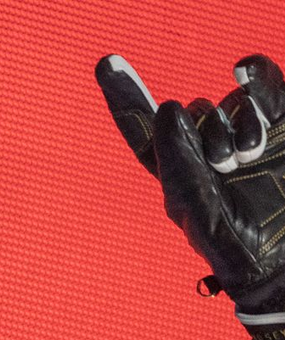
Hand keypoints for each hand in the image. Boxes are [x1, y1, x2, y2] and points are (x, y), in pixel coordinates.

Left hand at [96, 54, 284, 339]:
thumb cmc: (235, 245)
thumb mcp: (196, 207)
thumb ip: (177, 160)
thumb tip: (167, 108)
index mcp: (176, 173)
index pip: (143, 130)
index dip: (124, 97)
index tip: (105, 62)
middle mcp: (208, 149)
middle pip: (196, 111)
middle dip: (206, 130)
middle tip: (225, 166)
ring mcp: (247, 134)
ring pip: (232, 100)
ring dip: (238, 120)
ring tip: (248, 155)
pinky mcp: (281, 125)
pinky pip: (263, 86)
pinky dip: (258, 78)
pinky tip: (246, 70)